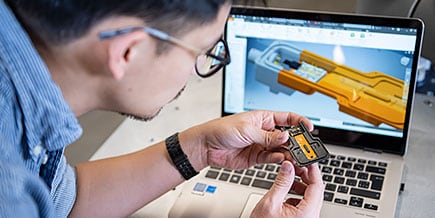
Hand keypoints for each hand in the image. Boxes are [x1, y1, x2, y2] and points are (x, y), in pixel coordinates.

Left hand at [192, 110, 311, 168]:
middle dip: (296, 141)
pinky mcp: (257, 158)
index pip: (286, 118)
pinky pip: (272, 158)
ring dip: (289, 152)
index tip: (309, 128)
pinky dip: (279, 159)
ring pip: (281, 149)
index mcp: (263, 118)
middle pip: (286, 135)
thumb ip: (267, 136)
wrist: (206, 146)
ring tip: (295, 156)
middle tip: (304, 147)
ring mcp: (261, 145)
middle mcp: (264, 131)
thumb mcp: (246, 130)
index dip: (299, 122)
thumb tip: (285, 137)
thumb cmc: (221, 130)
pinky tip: (282, 159)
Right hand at [251, 161, 323, 217]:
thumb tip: (288, 166)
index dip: (313, 170)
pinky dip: (298, 193)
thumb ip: (281, 182)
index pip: (317, 186)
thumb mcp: (270, 202)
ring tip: (289, 176)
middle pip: (316, 190)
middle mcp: (311, 216)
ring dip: (301, 184)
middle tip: (296, 164)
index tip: (307, 159)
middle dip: (306, 175)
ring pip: (311, 196)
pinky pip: (305, 202)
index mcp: (307, 213)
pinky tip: (287, 190)